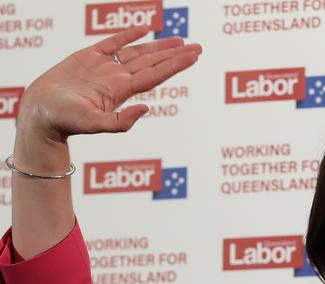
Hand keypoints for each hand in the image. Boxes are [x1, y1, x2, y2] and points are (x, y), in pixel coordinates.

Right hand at [17, 26, 201, 142]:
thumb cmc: (64, 121)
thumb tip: (146, 110)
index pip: (155, 75)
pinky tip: (143, 30)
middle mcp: (117, 78)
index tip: (194, 55)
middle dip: (175, 55)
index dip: (175, 64)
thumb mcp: (94, 124)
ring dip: (157, 46)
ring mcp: (103, 67)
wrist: (39, 114)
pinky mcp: (87, 57)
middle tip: (198, 47)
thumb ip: (120, 121)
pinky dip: (127, 35)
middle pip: (152, 63)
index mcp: (121, 90)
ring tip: (179, 41)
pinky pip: (111, 43)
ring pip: (137, 52)